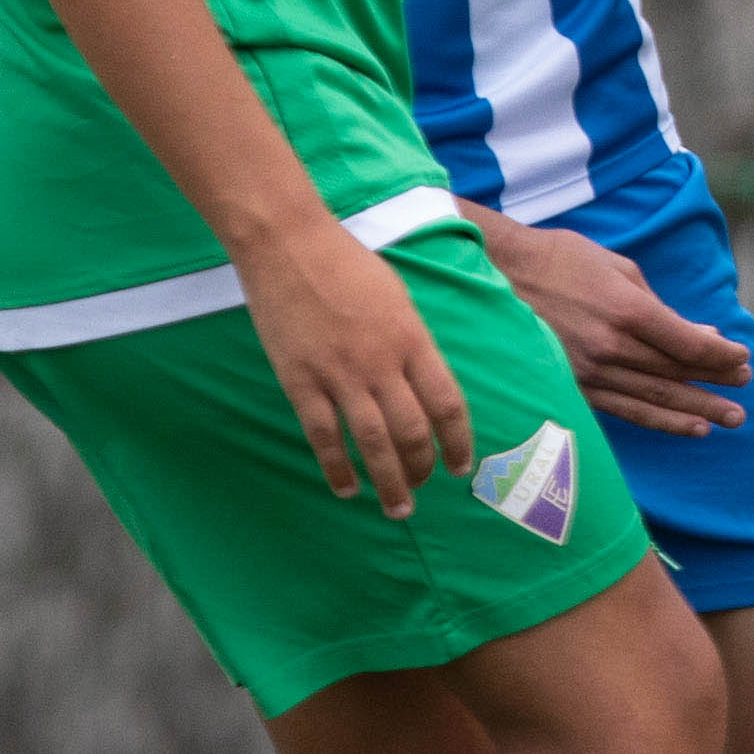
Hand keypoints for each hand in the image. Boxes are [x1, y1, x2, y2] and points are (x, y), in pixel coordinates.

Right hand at [241, 215, 469, 514]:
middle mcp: (383, 363)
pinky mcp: (300, 381)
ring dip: (388, 480)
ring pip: (372, 442)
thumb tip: (424, 381)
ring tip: (397, 507)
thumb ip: (413, 342)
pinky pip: (322, 435)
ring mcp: (340, 375)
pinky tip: (346, 489)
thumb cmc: (350, 265)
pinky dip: (336, 468)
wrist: (292, 246)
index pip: (448, 402)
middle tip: (422, 489)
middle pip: (412, 430)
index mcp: (414, 339)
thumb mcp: (400, 299)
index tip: (461, 466)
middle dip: (422, 467)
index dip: (458, 440)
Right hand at [474, 208, 751, 436]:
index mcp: (627, 311)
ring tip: (729, 420)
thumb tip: (702, 335)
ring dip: (695, 411)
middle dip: (716, 385)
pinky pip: (623, 410)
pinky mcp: (570, 388)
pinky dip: (658, 420)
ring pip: (654, 399)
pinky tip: (687, 427)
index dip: (721, 356)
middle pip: (676, 375)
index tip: (744, 360)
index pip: (689, 345)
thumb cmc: (562, 261)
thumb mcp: (619, 268)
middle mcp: (610, 348)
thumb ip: (661, 306)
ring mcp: (588, 373)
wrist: (495, 275)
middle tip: (746, 395)